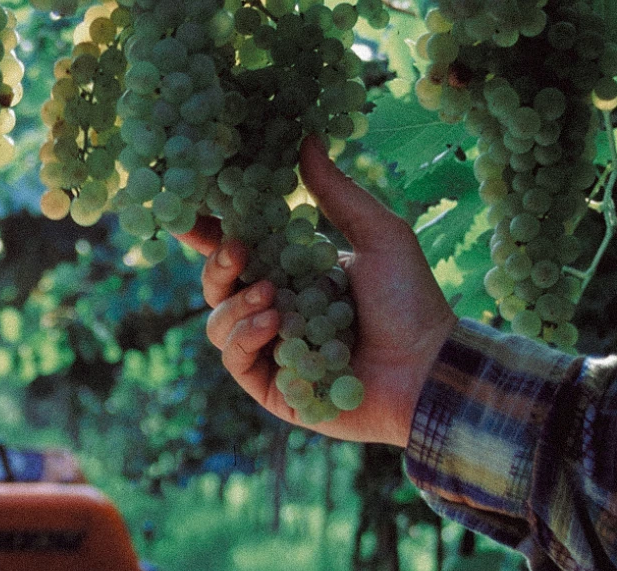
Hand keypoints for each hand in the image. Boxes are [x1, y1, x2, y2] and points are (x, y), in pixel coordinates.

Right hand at [174, 135, 457, 447]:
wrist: (428, 367)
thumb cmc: (410, 301)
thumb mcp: (378, 235)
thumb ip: (337, 194)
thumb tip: (306, 139)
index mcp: (291, 273)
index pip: (237, 252)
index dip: (208, 234)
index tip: (189, 213)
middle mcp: (273, 310)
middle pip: (217, 286)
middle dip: (218, 265)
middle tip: (239, 250)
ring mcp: (269, 350)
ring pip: (217, 323)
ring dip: (236, 305)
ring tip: (271, 297)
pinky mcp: (271, 386)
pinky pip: (235, 359)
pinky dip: (246, 337)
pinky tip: (274, 323)